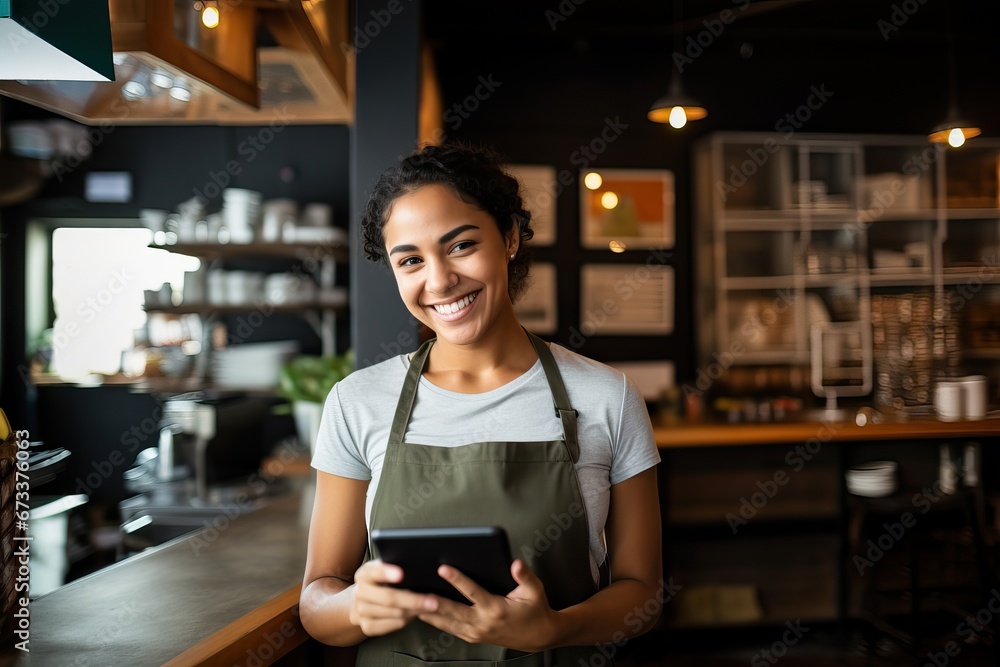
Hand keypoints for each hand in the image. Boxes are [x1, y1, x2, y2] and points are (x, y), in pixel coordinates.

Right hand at [350, 559, 436, 636]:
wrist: (361, 600)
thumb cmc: (380, 580)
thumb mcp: (383, 568)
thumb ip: (393, 565)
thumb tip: (416, 565)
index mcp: (364, 574)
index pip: (374, 572)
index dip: (387, 573)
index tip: (401, 574)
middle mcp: (360, 593)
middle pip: (389, 598)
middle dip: (414, 600)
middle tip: (433, 600)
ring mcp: (362, 611)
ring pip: (395, 613)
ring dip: (416, 610)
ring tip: (431, 606)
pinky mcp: (368, 626)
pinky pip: (395, 624)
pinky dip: (409, 619)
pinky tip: (417, 613)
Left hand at [416, 559, 561, 652]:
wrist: (538, 636)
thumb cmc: (535, 610)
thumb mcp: (535, 590)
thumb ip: (524, 576)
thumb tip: (515, 563)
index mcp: (496, 609)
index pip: (472, 592)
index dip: (457, 579)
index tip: (443, 568)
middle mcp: (483, 622)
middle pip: (452, 610)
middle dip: (432, 600)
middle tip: (415, 590)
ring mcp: (476, 632)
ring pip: (446, 622)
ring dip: (429, 612)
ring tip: (411, 601)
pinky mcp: (472, 636)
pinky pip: (450, 629)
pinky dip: (435, 621)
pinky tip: (422, 612)